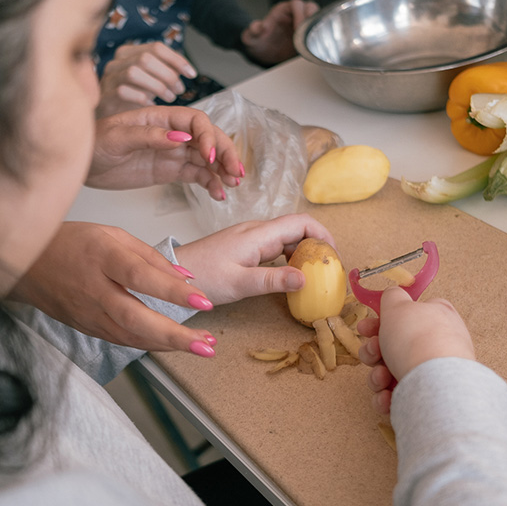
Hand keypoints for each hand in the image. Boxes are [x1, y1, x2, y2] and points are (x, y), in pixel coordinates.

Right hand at [9, 222, 218, 353]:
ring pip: (130, 337)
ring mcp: (87, 313)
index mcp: (101, 257)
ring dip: (168, 345)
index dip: (172, 291)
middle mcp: (93, 289)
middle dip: (175, 335)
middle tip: (206, 344)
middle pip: (135, 318)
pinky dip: (149, 344)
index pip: (140, 276)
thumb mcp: (112, 235)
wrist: (24, 264)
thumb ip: (150, 256)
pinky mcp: (86, 328)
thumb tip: (186, 278)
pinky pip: (121, 340)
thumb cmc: (69, 243)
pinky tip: (172, 344)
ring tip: (201, 346)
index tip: (203, 300)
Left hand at [90, 106, 243, 199]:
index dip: (208, 136)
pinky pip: (196, 175)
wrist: (83, 165)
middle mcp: (172, 133)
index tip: (210, 156)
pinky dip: (210, 183)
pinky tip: (218, 194)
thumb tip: (180, 138)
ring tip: (233, 185)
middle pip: (208, 139)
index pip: (196, 121)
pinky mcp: (170, 171)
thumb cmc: (95, 144)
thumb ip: (149, 136)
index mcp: (161, 117)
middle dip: (225, 154)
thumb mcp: (117, 138)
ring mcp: (173, 153)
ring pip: (207, 159)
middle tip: (235, 173)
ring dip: (222, 170)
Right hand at [97, 42, 197, 117]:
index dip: (177, 59)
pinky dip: (142, 99)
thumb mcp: (149, 81)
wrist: (107, 120)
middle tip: (179, 90)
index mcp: (129, 53)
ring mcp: (109, 77)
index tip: (191, 73)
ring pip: (134, 72)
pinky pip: (124, 92)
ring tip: (168, 97)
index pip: (156, 47)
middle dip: (168, 74)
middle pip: (146, 58)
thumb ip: (164, 71)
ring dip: (157, 86)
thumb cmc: (131, 99)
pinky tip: (151, 106)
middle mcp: (117, 62)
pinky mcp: (105, 95)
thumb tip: (185, 69)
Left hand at [175, 214, 335, 305]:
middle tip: (327, 272)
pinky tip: (288, 276)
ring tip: (312, 276)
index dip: (323, 235)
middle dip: (317, 246)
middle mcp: (256, 230)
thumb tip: (306, 278)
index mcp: (258, 234)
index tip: (334, 257)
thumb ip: (274, 280)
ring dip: (303, 253)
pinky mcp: (243, 246)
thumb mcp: (240, 283)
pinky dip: (288, 258)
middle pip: (297, 229)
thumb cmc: (202, 277)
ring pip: (286, 238)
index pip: (301, 222)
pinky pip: (274, 247)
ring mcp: (250, 237)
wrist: (172, 275)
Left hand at [241, 0, 318, 65]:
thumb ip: (253, 31)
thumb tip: (257, 27)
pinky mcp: (307, 34)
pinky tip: (314, 46)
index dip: (299, 13)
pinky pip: (317, 31)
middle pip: (310, 7)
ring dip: (317, 27)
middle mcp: (293, 14)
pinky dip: (318, 36)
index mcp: (281, 11)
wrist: (263, 54)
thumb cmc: (259, 42)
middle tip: (309, 33)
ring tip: (313, 40)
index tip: (298, 28)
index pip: (296, 4)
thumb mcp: (251, 38)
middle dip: (312, 18)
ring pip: (317, 17)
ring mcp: (302, 24)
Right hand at [357, 288, 474, 413]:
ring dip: (378, 375)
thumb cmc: (416, 339)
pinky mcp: (428, 398)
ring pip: (392, 372)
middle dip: (374, 351)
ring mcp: (433, 373)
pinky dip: (388, 397)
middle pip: (394, 346)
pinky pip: (399, 396)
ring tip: (382, 377)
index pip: (407, 315)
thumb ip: (392, 296)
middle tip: (373, 352)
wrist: (435, 384)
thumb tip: (393, 295)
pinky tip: (387, 396)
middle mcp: (437, 344)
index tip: (365, 328)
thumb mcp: (397, 305)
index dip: (381, 321)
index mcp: (436, 316)